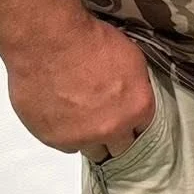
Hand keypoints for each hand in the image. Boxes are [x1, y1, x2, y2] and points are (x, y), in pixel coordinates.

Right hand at [6, 16, 154, 162]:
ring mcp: (81, 137)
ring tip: (84, 122)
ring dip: (91, 139)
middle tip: (108, 125)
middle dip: (117, 138)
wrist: (48, 42)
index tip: (128, 122)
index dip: (135, 125)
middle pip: (121, 148)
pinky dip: (66, 135)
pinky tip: (63, 117)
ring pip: (93, 150)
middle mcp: (112, 128)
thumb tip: (132, 97)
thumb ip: (136, 87)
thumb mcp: (132, 59)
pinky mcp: (52, 138)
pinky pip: (66, 145)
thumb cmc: (90, 42)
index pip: (144, 130)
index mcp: (138, 108)